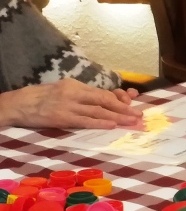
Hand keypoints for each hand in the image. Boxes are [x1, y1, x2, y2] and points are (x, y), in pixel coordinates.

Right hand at [0, 79, 143, 128]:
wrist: (20, 104)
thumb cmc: (43, 98)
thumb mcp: (64, 91)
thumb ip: (83, 96)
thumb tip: (104, 104)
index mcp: (76, 85)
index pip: (103, 93)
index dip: (120, 99)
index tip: (133, 105)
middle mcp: (75, 93)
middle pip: (105, 101)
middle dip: (124, 109)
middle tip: (139, 116)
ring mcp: (68, 105)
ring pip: (98, 111)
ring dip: (118, 117)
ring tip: (132, 122)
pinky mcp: (62, 117)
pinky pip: (84, 120)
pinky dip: (100, 122)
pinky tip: (112, 125)